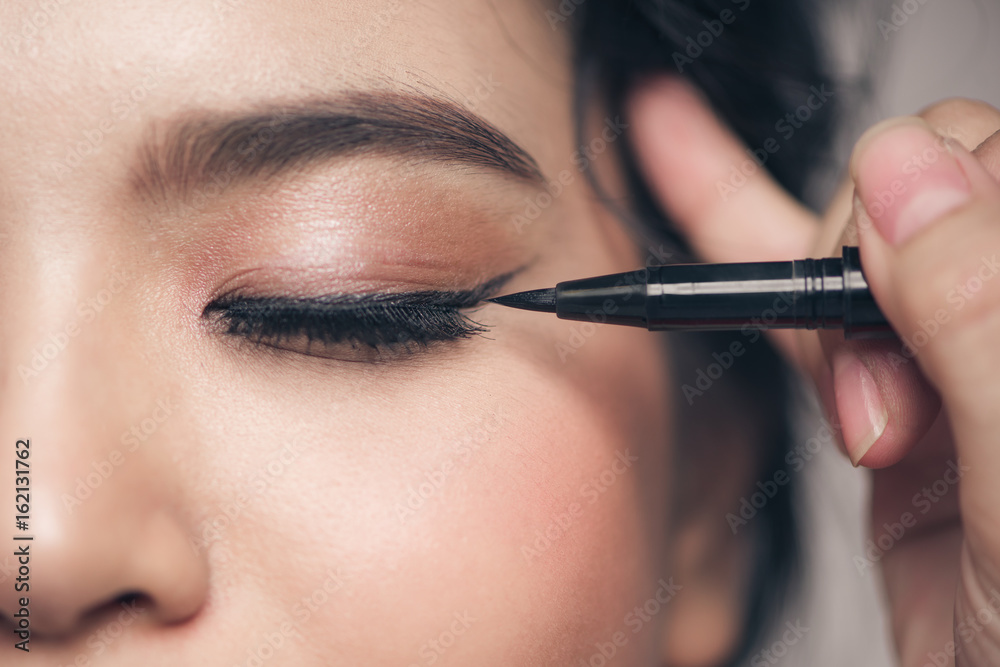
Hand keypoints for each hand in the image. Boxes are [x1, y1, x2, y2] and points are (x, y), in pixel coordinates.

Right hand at [628, 78, 999, 665]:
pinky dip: (731, 228)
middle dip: (867, 279)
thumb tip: (910, 178)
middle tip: (884, 396)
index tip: (885, 294)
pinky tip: (678, 153)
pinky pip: (800, 305)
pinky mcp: (885, 396)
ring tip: (860, 425)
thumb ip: (982, 320)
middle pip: (910, 194)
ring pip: (845, 246)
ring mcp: (944, 354)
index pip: (986, 164)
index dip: (926, 202)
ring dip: (808, 305)